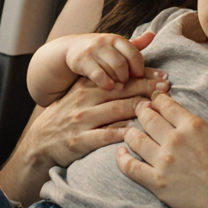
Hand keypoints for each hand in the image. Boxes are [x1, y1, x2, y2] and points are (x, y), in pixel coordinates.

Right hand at [31, 72, 168, 166]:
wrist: (39, 141)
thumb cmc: (67, 115)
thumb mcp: (80, 92)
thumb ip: (104, 79)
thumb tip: (124, 66)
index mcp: (87, 86)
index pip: (119, 76)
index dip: (143, 75)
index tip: (163, 76)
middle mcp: (84, 100)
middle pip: (122, 91)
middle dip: (147, 89)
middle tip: (168, 89)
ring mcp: (81, 120)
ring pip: (116, 111)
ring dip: (140, 109)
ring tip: (159, 110)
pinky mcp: (79, 140)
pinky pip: (104, 136)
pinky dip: (122, 133)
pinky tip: (138, 133)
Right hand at [66, 32, 153, 90]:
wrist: (72, 48)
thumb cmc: (101, 51)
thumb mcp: (117, 46)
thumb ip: (135, 45)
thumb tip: (152, 35)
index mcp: (116, 39)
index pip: (134, 53)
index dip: (139, 68)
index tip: (139, 77)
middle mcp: (105, 42)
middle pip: (123, 63)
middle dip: (127, 77)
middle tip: (127, 84)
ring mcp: (93, 50)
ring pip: (112, 69)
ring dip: (117, 80)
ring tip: (118, 86)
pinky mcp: (82, 60)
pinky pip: (98, 74)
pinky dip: (105, 82)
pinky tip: (108, 87)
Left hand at [116, 89, 207, 207]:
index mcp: (193, 125)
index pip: (166, 104)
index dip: (158, 99)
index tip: (155, 99)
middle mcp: (174, 139)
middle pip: (148, 118)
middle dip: (141, 110)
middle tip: (139, 109)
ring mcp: (163, 161)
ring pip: (136, 139)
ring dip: (130, 131)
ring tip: (129, 129)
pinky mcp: (157, 182)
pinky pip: (131, 167)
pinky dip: (122, 158)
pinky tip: (120, 152)